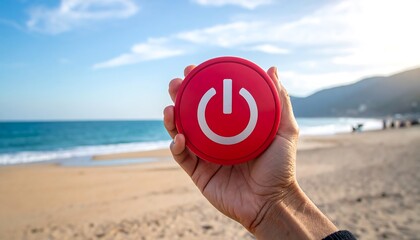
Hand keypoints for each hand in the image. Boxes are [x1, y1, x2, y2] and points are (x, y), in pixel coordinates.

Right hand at [163, 65, 298, 229]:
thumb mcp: (285, 131)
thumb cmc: (281, 168)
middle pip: (191, 112)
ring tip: (170, 107)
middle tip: (177, 83)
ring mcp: (205, 155)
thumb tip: (273, 69)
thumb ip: (280, 102)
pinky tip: (180, 137)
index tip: (195, 68)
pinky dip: (176, 145)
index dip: (201, 83)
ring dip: (171, 117)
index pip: (212, 100)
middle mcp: (215, 138)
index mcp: (231, 126)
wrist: (271, 202)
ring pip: (180, 131)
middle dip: (179, 95)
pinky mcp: (197, 172)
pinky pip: (182, 156)